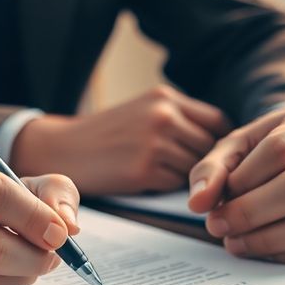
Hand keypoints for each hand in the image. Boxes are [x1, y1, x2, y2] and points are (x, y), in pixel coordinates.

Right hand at [12, 86, 228, 194]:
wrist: (63, 148)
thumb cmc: (106, 136)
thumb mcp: (143, 111)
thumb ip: (178, 119)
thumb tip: (220, 144)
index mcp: (165, 97)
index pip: (217, 122)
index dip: (218, 143)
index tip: (210, 156)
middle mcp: (163, 115)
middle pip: (210, 147)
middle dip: (203, 163)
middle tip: (184, 172)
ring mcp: (155, 142)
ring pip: (195, 168)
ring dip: (185, 177)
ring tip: (160, 173)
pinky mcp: (145, 169)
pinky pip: (176, 185)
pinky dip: (167, 188)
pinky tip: (146, 181)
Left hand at [187, 103, 284, 267]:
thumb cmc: (271, 154)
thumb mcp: (240, 148)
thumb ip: (212, 169)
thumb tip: (198, 202)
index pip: (280, 149)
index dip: (243, 181)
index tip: (214, 202)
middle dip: (251, 213)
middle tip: (218, 227)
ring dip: (272, 240)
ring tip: (237, 242)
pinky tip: (265, 252)